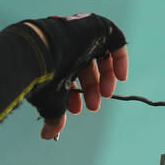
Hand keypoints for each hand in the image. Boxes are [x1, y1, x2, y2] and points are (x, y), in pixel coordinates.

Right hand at [22, 21, 128, 139]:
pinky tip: (120, 77)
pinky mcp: (98, 28)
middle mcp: (71, 49)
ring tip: (106, 93)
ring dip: (105, 77)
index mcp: (59, 61)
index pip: (70, 78)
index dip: (76, 95)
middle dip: (91, 89)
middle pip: (87, 69)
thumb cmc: (44, 74)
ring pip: (102, 57)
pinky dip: (120, 60)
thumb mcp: (51, 99)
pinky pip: (116, 42)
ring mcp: (85, 37)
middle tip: (94, 105)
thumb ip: (54, 117)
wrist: (43, 49)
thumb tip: (47, 136)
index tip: (78, 109)